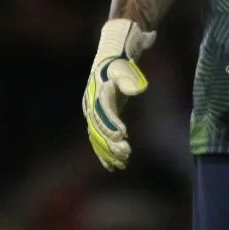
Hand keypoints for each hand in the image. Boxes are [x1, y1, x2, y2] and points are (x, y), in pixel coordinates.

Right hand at [83, 19, 155, 169]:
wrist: (108, 63)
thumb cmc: (120, 65)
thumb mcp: (125, 69)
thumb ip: (129, 80)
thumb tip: (137, 89)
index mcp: (97, 93)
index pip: (103, 112)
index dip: (112, 124)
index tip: (123, 135)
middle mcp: (91, 105)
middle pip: (99, 128)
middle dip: (111, 143)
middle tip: (126, 154)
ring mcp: (92, 114)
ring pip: (98, 137)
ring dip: (109, 151)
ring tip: (123, 164)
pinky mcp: (96, 121)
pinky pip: (97, 140)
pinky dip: (104, 153)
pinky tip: (112, 166)